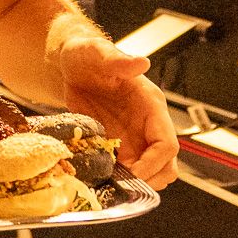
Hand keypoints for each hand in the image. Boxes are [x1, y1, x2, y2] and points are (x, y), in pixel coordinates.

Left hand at [53, 34, 178, 190]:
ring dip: (135, 182)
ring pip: (152, 172)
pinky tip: (99, 177)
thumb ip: (118, 60)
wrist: (70, 65)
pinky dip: (118, 179)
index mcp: (151, 106)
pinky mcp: (118, 145)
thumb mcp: (98, 54)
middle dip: (149, 179)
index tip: (131, 172)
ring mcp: (134, 138)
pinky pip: (127, 170)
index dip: (154, 163)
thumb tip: (142, 62)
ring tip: (109, 181)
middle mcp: (147, 125)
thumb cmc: (87, 56)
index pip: (167, 143)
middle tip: (121, 184)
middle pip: (166, 165)